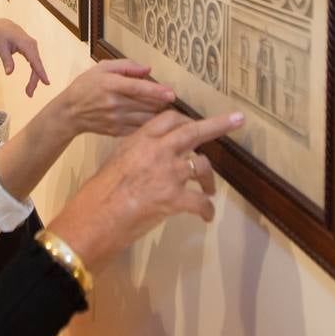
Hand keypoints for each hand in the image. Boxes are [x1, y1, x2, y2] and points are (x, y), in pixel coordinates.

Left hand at [0, 19, 49, 96]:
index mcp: (26, 44)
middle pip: (36, 65)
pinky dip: (34, 73)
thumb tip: (9, 73)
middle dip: (35, 80)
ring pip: (36, 65)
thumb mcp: (1, 47)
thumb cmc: (0, 35)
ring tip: (29, 92)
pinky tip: (32, 82)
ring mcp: (33, 48)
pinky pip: (34, 63)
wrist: (2, 26)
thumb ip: (6, 59)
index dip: (40, 72)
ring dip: (34, 78)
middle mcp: (32, 45)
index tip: (46, 82)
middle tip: (29, 94)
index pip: (35, 60)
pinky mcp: (31, 50)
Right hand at [48, 109, 243, 272]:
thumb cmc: (100, 191)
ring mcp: (168, 173)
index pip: (170, 118)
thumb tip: (153, 155)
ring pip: (201, 166)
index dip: (186, 120)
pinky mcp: (175, 198)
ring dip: (210, 179)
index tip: (196, 123)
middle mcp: (158, 151)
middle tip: (238, 120)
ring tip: (209, 190)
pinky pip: (202, 202)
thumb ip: (139, 152)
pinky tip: (206, 216)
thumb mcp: (118, 160)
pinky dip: (207, 210)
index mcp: (141, 139)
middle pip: (193, 131)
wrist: (96, 216)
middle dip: (218, 125)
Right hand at [57, 59, 174, 138]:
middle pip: (146, 105)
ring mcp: (116, 120)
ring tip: (168, 110)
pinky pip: (140, 129)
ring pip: (146, 119)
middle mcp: (115, 103)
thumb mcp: (102, 68)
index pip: (137, 88)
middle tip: (172, 100)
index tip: (172, 94)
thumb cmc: (86, 86)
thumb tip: (148, 69)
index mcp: (111, 85)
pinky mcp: (118, 132)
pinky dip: (150, 125)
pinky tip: (155, 121)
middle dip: (162, 103)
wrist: (70, 112)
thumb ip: (126, 66)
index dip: (156, 91)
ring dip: (159, 115)